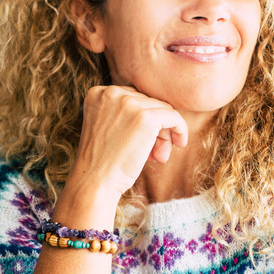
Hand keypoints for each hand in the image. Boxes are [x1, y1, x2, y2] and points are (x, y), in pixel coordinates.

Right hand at [69, 85, 188, 199]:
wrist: (94, 181)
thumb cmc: (101, 162)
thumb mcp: (107, 128)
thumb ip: (125, 114)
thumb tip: (163, 111)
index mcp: (98, 93)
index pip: (133, 99)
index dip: (141, 121)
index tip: (141, 142)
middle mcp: (111, 92)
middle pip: (148, 103)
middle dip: (154, 128)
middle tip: (154, 153)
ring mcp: (129, 103)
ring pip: (162, 110)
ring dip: (164, 134)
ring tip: (159, 156)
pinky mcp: (146, 117)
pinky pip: (173, 117)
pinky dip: (180, 129)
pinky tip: (180, 143)